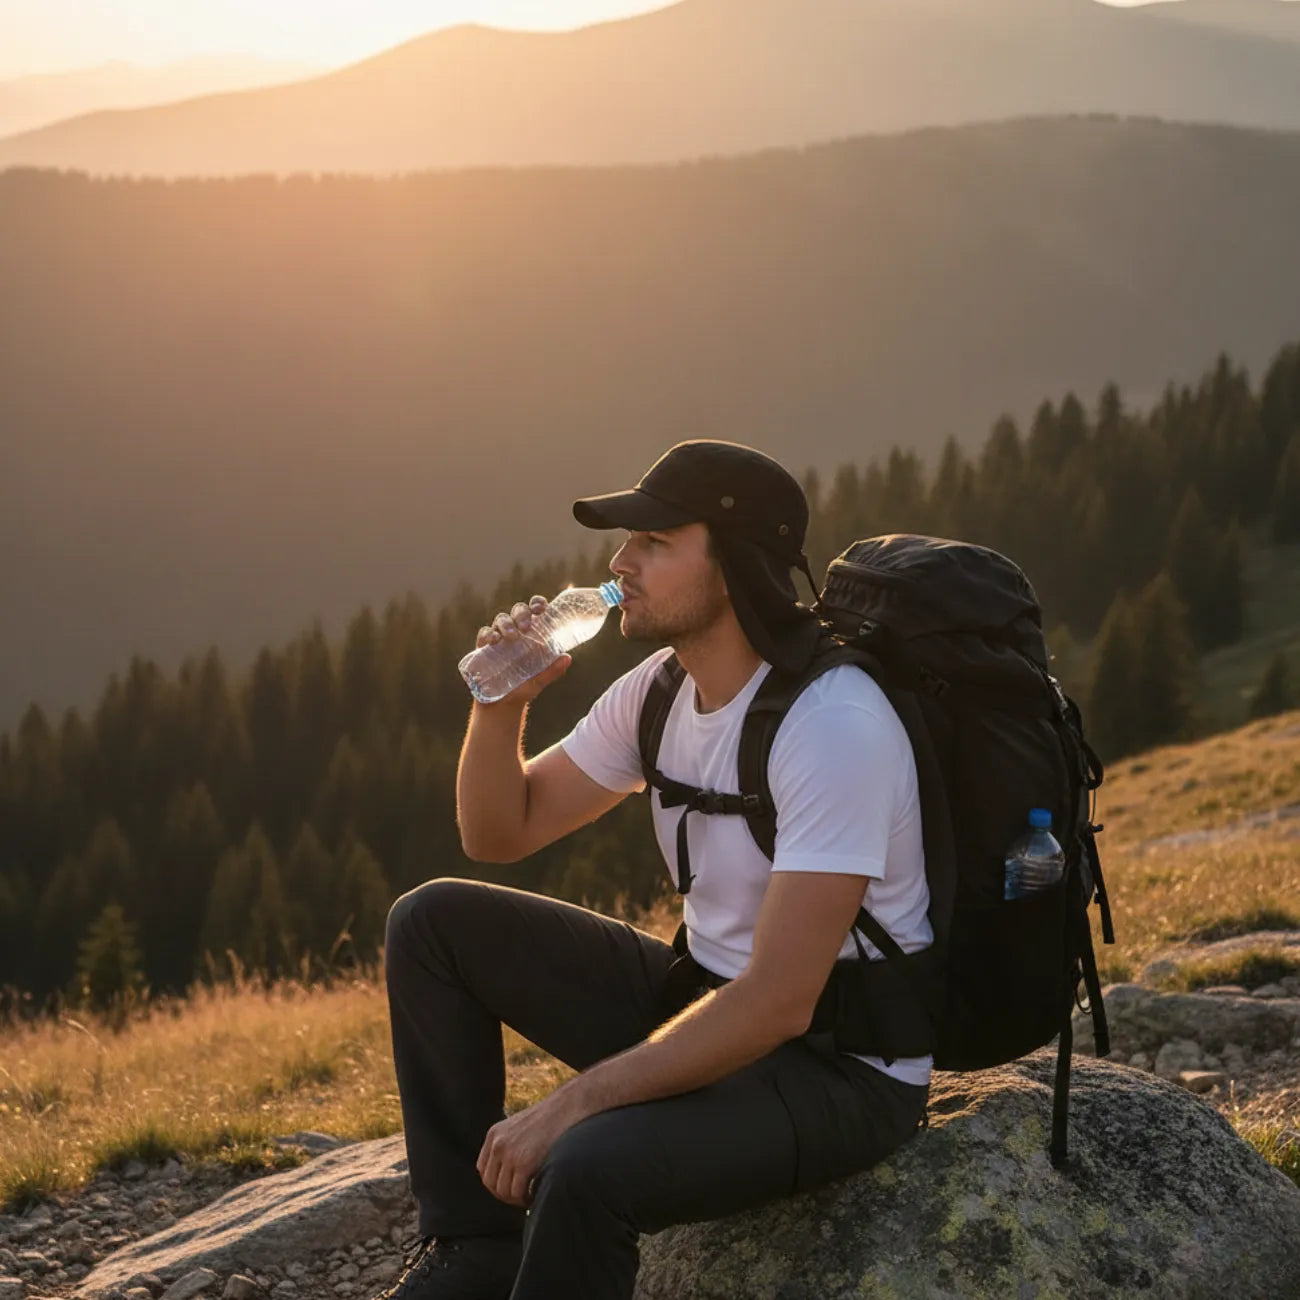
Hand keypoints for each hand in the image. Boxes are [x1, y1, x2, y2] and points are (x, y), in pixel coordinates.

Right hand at [474, 596, 570, 704]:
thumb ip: (553, 671)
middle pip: (517, 611)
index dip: (537, 604)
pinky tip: (493, 641)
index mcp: (531, 634)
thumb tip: (568, 658)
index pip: (534, 611)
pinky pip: (484, 634)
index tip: (540, 608)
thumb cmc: (523, 688)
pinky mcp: (483, 648)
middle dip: (521, 613)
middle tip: (525, 626)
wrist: (502, 705)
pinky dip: (488, 634)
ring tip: (511, 637)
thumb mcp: (539, 681)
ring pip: (501, 619)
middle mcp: (515, 632)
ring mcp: (499, 639)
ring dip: (506, 624)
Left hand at [476, 1090, 586, 1207]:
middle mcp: (498, 1144)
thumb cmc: (550, 1118)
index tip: (510, 1187)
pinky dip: (526, 1199)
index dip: (495, 1182)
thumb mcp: (520, 1127)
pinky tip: (536, 1194)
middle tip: (522, 1196)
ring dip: (516, 1198)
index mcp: (495, 1134)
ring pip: (504, 1191)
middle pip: (491, 1183)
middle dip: (505, 1194)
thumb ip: (509, 1144)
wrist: (568, 1106)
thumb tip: (507, 1172)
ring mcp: (510, 1154)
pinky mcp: (525, 1163)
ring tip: (530, 1196)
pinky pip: (518, 1192)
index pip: (483, 1169)